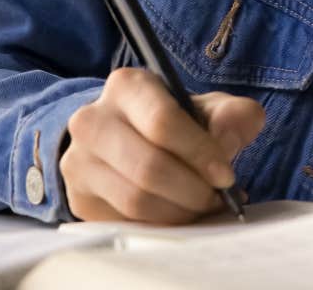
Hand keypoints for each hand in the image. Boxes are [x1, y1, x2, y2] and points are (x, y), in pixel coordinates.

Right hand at [59, 67, 265, 223]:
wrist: (125, 138)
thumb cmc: (174, 122)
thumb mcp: (209, 108)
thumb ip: (233, 116)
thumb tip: (227, 139)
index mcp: (127, 86)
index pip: (162, 122)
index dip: (200, 153)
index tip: (226, 176)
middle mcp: (91, 120)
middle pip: (148, 167)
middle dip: (192, 191)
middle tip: (216, 199)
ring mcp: (78, 161)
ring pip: (135, 200)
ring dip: (178, 212)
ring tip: (200, 208)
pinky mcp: (79, 198)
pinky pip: (124, 223)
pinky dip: (159, 226)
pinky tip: (177, 216)